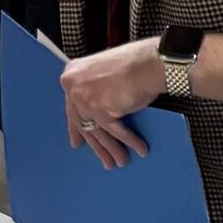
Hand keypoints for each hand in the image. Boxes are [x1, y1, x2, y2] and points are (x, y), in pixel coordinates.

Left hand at [58, 39, 160, 168]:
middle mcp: (73, 86)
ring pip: (98, 130)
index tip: (77, 143)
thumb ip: (94, 87)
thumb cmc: (134, 63)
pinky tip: (138, 150)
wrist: (150, 61)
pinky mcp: (101, 110)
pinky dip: (129, 141)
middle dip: (95, 144)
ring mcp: (84, 99)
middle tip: (103, 159)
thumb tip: (94, 113)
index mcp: (71, 73)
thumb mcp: (103, 71)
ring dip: (112, 149)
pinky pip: (116, 132)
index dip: (76, 128)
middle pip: (83, 122)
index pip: (72, 107)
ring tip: (121, 161)